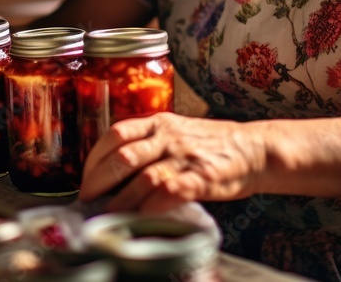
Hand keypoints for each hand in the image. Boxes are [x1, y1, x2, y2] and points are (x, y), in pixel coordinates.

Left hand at [78, 112, 264, 213]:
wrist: (255, 149)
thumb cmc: (211, 144)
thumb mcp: (176, 131)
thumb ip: (147, 142)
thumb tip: (112, 168)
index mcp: (158, 122)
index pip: (114, 135)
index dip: (93, 159)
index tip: (85, 180)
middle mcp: (168, 136)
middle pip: (122, 157)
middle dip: (98, 183)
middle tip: (88, 202)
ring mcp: (184, 156)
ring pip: (142, 177)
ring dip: (120, 201)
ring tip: (107, 216)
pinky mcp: (202, 177)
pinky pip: (169, 192)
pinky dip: (150, 207)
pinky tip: (140, 217)